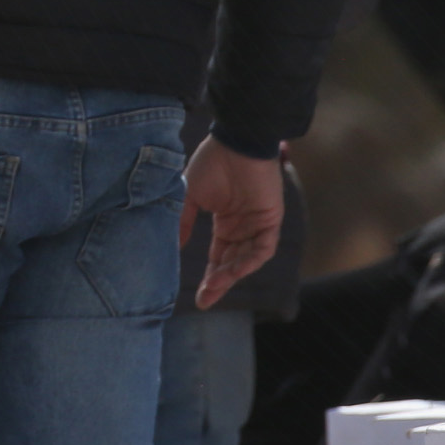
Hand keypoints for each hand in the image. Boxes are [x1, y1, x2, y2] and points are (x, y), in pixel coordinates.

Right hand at [180, 136, 283, 308]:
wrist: (235, 143)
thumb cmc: (212, 164)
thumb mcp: (190, 196)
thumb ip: (183, 221)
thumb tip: (174, 247)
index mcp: (226, 222)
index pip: (219, 257)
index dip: (210, 277)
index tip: (198, 297)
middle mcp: (242, 227)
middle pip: (231, 263)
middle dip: (219, 283)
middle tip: (204, 301)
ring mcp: (257, 224)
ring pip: (246, 259)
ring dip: (231, 275)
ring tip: (214, 286)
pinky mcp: (270, 219)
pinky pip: (263, 248)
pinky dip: (249, 260)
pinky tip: (234, 270)